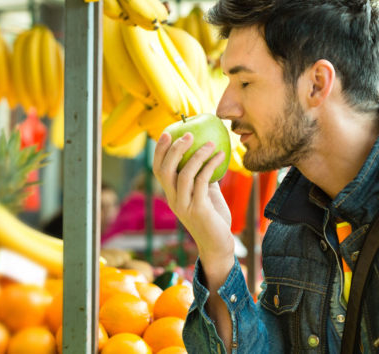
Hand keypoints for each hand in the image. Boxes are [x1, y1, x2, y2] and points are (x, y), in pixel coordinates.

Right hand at [153, 131, 234, 264]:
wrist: (219, 245)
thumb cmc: (213, 218)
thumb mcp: (206, 193)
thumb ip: (202, 176)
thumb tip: (208, 152)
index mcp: (171, 195)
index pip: (158, 169)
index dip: (160, 150)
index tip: (168, 132)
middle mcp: (173, 200)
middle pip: (165, 170)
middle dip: (174, 149)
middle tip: (188, 134)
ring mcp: (184, 206)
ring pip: (184, 174)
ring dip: (197, 155)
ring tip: (211, 144)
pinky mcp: (199, 210)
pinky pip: (202, 182)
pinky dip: (211, 166)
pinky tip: (221, 157)